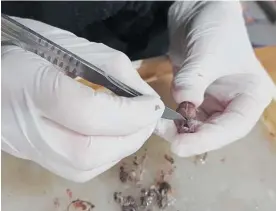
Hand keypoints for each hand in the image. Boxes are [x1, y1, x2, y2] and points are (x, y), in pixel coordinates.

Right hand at [1, 17, 163, 181]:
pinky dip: (107, 156)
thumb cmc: (27, 48)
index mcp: (32, 87)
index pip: (88, 113)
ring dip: (121, 148)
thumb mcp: (70, 45)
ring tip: (135, 127)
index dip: (129, 113)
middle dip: (131, 136)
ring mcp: (30, 148)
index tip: (153, 106)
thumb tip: (145, 98)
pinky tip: (114, 137)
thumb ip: (113, 69)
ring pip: (84, 167)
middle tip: (148, 118)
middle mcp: (28, 127)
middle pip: (88, 151)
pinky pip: (78, 170)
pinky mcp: (36, 157)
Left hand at [154, 1, 273, 156]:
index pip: (234, 126)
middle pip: (215, 131)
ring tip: (160, 126)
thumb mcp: (207, 52)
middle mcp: (235, 103)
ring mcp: (215, 101)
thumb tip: (184, 102)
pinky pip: (186, 116)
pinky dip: (174, 120)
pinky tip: (162, 118)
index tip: (181, 147)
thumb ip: (194, 79)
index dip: (208, 139)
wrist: (197, 13)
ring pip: (198, 127)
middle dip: (191, 137)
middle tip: (167, 140)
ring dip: (179, 130)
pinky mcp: (197, 97)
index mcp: (251, 95)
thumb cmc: (215, 27)